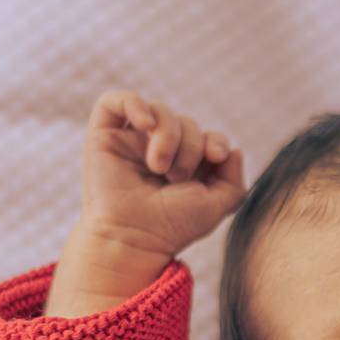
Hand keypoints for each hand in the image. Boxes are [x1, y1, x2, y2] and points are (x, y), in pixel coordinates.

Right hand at [78, 89, 246, 257]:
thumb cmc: (173, 226)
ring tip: (159, 168)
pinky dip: (134, 104)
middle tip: (177, 178)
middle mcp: (160, 150)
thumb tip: (234, 150)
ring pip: (159, 110)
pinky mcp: (104, 136)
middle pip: (187, 122)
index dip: (217, 141)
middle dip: (190, 148)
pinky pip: (114, 101)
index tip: (216, 156)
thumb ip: (235, 181)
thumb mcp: (217, 206)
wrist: (134, 237)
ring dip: (168, 137)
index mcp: (187, 165)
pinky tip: (145, 124)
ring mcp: (132, 141)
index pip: (208, 136)